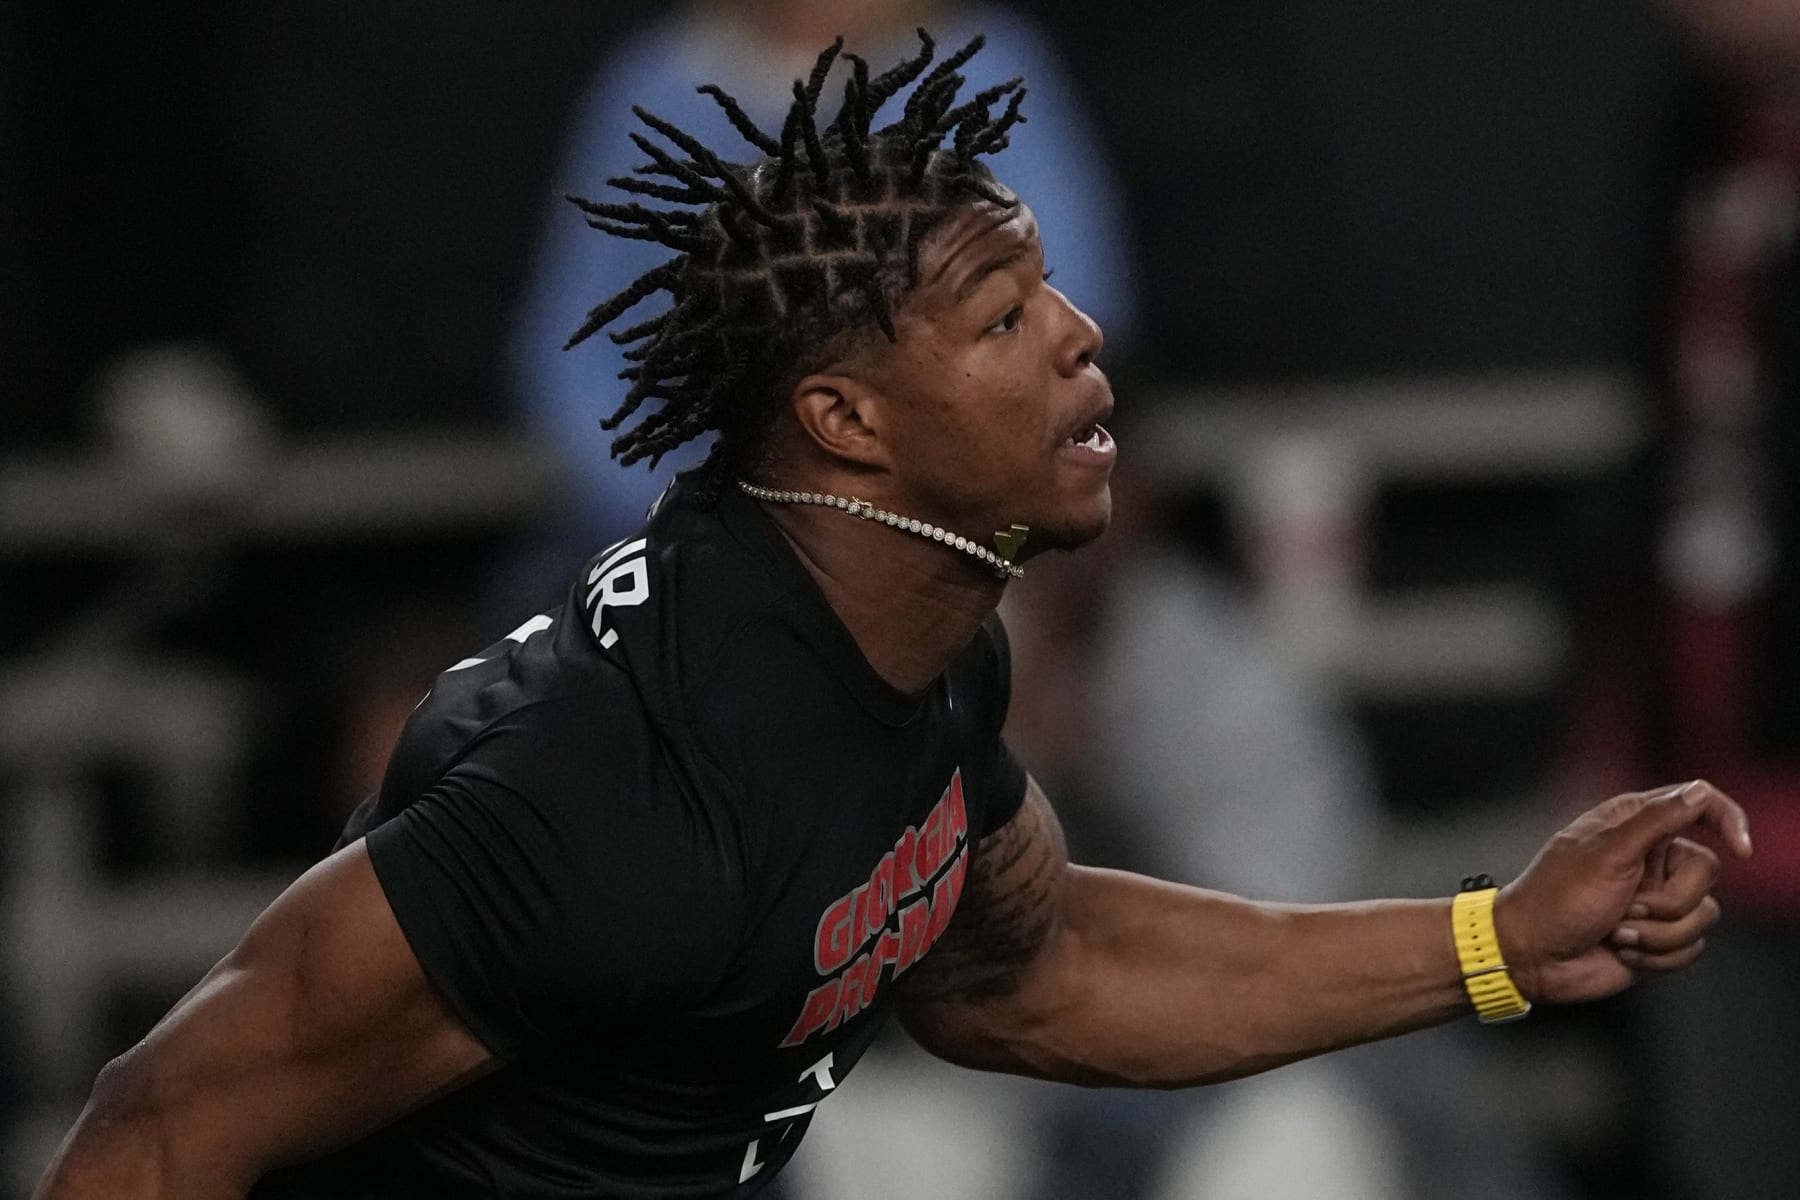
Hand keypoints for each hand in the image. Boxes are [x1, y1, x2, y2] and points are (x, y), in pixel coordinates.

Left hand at [1493, 781, 1751, 1005]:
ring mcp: (1655, 899)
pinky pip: (1691, 948)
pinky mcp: (1658, 936)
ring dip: (1658, 933)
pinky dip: (1657, 956)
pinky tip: (1622, 951)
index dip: (1727, 819)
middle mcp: (1651, 857)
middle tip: (1626, 907)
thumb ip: (1655, 820)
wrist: (1532, 956)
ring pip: (1703, 915)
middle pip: (1707, 872)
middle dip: (1669, 901)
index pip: (1697, 805)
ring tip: (1617, 933)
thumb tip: (1697, 792)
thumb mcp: (1606, 853)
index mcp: (1634, 824)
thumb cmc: (1556, 899)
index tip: (1740, 846)